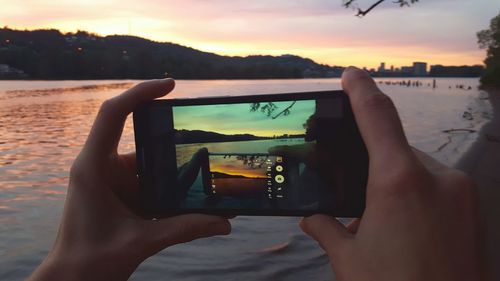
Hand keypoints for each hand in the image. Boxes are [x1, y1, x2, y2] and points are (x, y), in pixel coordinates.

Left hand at [29, 79, 230, 280]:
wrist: (73, 280)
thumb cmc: (91, 260)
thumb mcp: (142, 241)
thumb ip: (186, 228)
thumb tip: (225, 222)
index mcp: (93, 167)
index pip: (113, 113)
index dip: (141, 91)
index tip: (171, 85)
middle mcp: (100, 166)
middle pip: (139, 137)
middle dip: (171, 140)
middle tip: (204, 139)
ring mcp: (110, 179)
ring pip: (148, 162)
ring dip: (172, 170)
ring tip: (204, 174)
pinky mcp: (119, 193)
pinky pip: (148, 180)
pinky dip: (167, 186)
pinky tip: (188, 196)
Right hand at [300, 67, 479, 280]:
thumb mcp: (350, 261)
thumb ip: (327, 230)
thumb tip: (312, 219)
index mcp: (398, 182)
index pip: (376, 117)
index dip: (360, 90)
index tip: (350, 75)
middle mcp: (436, 178)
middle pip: (395, 151)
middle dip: (374, 168)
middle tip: (359, 197)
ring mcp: (461, 193)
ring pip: (417, 170)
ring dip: (396, 186)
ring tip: (383, 224)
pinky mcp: (474, 209)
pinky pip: (438, 188)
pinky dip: (418, 198)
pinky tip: (407, 229)